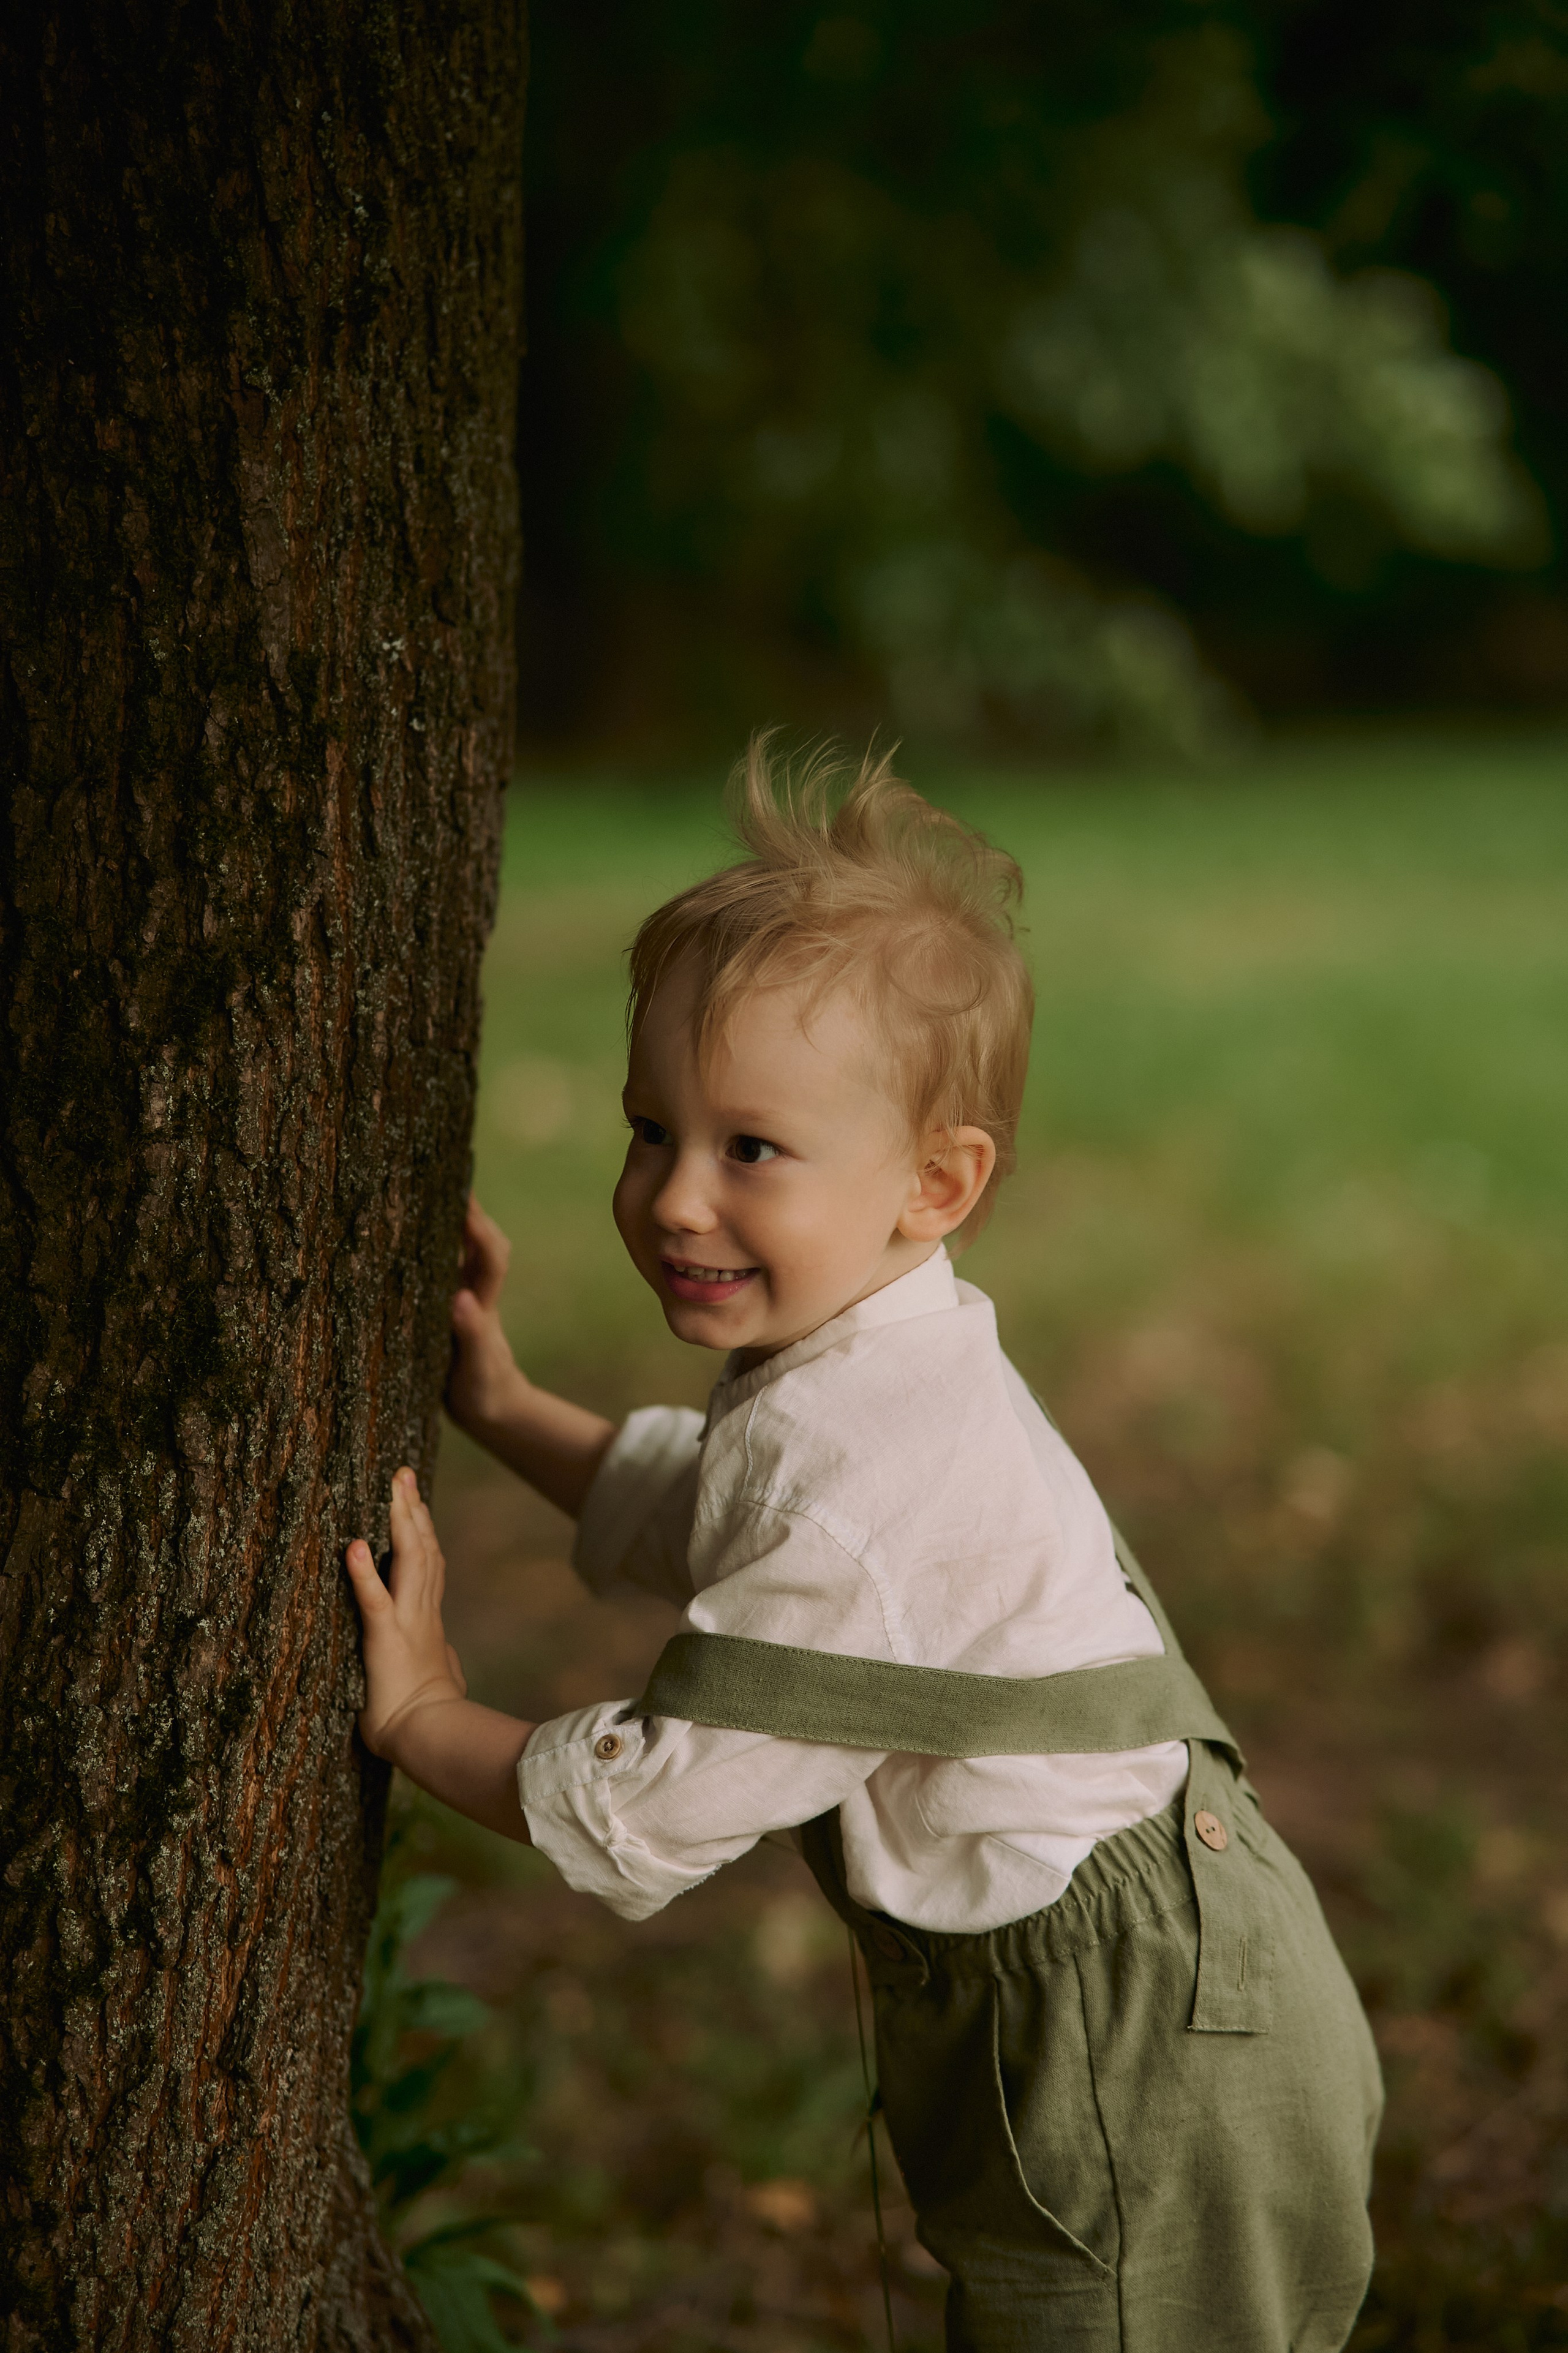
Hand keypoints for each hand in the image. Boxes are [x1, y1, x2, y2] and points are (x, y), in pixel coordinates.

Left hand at [345, 1468, 465, 1759]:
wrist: (431, 1738)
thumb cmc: (431, 1720)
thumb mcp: (442, 1680)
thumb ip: (443, 1660)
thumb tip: (448, 1658)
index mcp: (429, 1621)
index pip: (429, 1565)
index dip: (424, 1530)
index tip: (415, 1501)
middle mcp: (421, 1613)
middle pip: (423, 1549)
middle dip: (413, 1509)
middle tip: (403, 1474)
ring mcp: (406, 1623)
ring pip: (409, 1561)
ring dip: (400, 1522)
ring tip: (392, 1489)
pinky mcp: (385, 1640)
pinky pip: (374, 1600)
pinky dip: (364, 1572)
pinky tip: (355, 1545)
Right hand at [447, 1193, 527, 1435]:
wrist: (494, 1409)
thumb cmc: (483, 1392)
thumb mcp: (475, 1372)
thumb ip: (471, 1337)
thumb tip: (461, 1301)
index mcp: (483, 1304)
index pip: (489, 1255)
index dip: (479, 1226)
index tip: (464, 1199)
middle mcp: (478, 1293)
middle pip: (485, 1242)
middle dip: (471, 1211)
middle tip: (448, 1175)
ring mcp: (468, 1298)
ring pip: (470, 1251)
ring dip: (459, 1222)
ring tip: (434, 1190)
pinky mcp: (454, 1307)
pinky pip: (451, 1266)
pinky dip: (443, 1244)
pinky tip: (420, 1232)